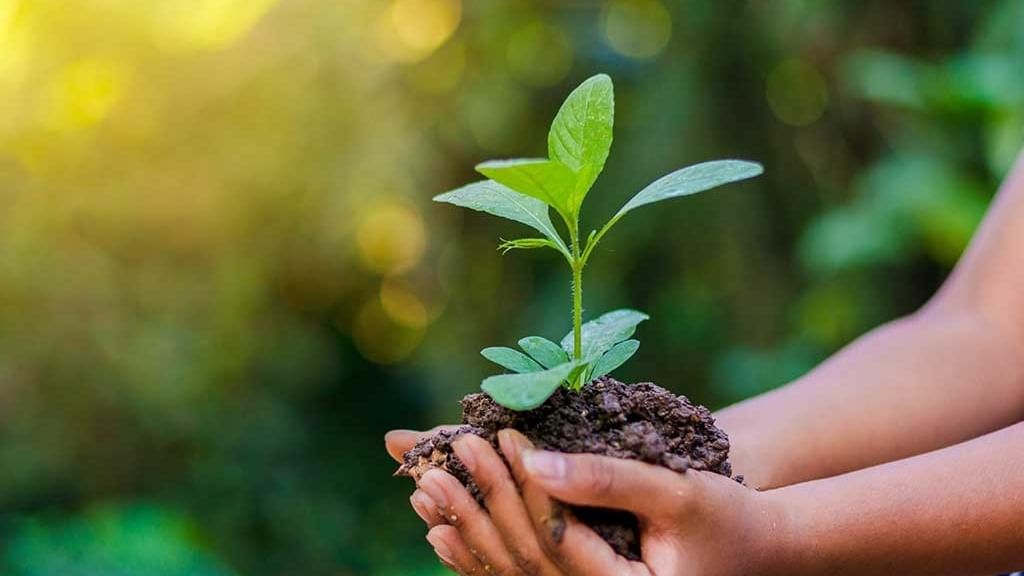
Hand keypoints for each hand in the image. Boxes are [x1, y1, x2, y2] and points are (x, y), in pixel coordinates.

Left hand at [408, 428, 793, 574]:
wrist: (755, 553)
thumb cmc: (725, 516)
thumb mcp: (675, 491)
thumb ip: (606, 480)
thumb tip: (532, 463)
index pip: (556, 541)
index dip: (519, 487)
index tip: (489, 436)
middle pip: (522, 563)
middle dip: (474, 511)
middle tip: (430, 468)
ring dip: (464, 533)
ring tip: (422, 492)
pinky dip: (478, 555)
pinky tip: (442, 531)